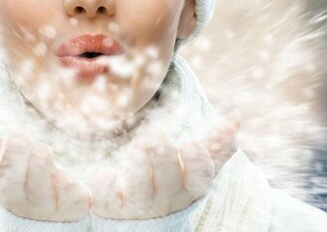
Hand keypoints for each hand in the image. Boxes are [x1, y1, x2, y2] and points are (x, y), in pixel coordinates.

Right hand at [0, 115, 91, 220]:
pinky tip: (83, 178)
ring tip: (41, 149)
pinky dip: (81, 191)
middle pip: (11, 185)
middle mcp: (18, 198)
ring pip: (40, 192)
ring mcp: (45, 205)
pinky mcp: (72, 205)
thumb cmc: (17, 177)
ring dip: (40, 170)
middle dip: (14, 160)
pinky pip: (75, 200)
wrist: (47, 213)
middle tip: (19, 137)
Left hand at [90, 117, 238, 219]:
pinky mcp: (110, 204)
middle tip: (157, 138)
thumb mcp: (192, 169)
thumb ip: (213, 147)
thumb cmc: (168, 184)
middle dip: (164, 159)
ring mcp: (136, 203)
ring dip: (139, 167)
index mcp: (186, 187)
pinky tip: (103, 176)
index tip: (192, 145)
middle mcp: (163, 198)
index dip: (198, 164)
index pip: (199, 180)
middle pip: (167, 181)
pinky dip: (104, 189)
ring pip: (139, 189)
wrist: (138, 218)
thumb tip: (235, 120)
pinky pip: (106, 200)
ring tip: (138, 146)